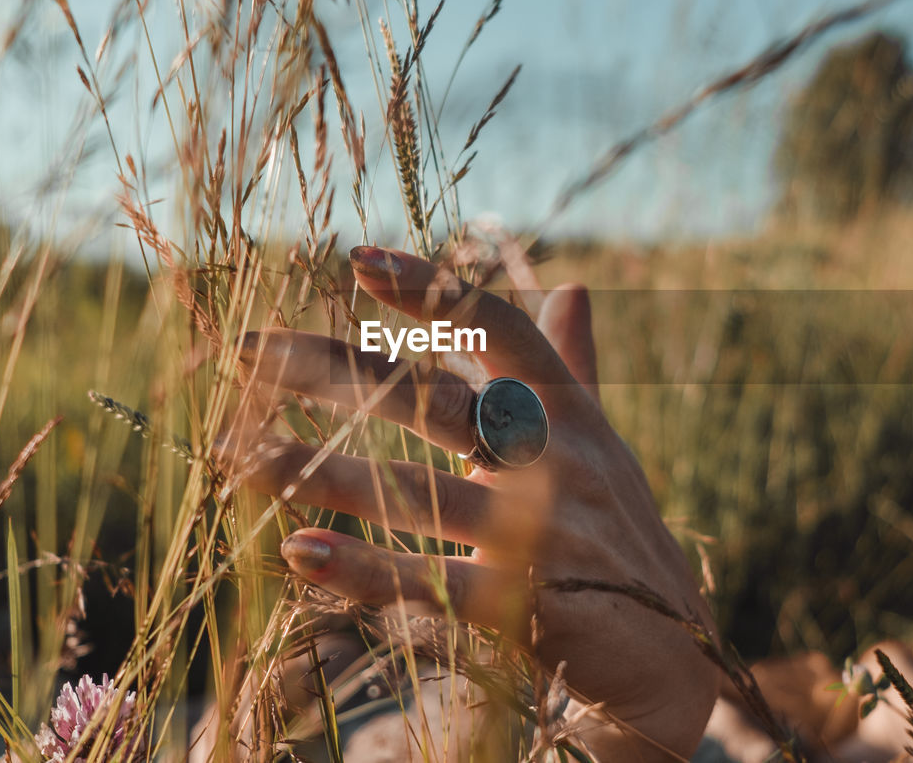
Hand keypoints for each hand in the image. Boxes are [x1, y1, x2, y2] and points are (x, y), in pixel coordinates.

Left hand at [229, 246, 720, 759]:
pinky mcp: (527, 606)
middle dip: (333, 372)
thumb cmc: (619, 533)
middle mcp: (558, 460)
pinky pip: (429, 582)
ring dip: (319, 474)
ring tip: (238, 457)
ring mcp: (543, 533)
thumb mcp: (602, 444)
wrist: (674, 653)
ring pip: (416, 491)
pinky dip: (360, 569)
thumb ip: (574, 367)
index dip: (433, 292)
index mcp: (570, 412)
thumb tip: (574, 284)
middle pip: (432, 399)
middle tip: (245, 349)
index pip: (500, 330)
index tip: (356, 259)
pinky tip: (296, 552)